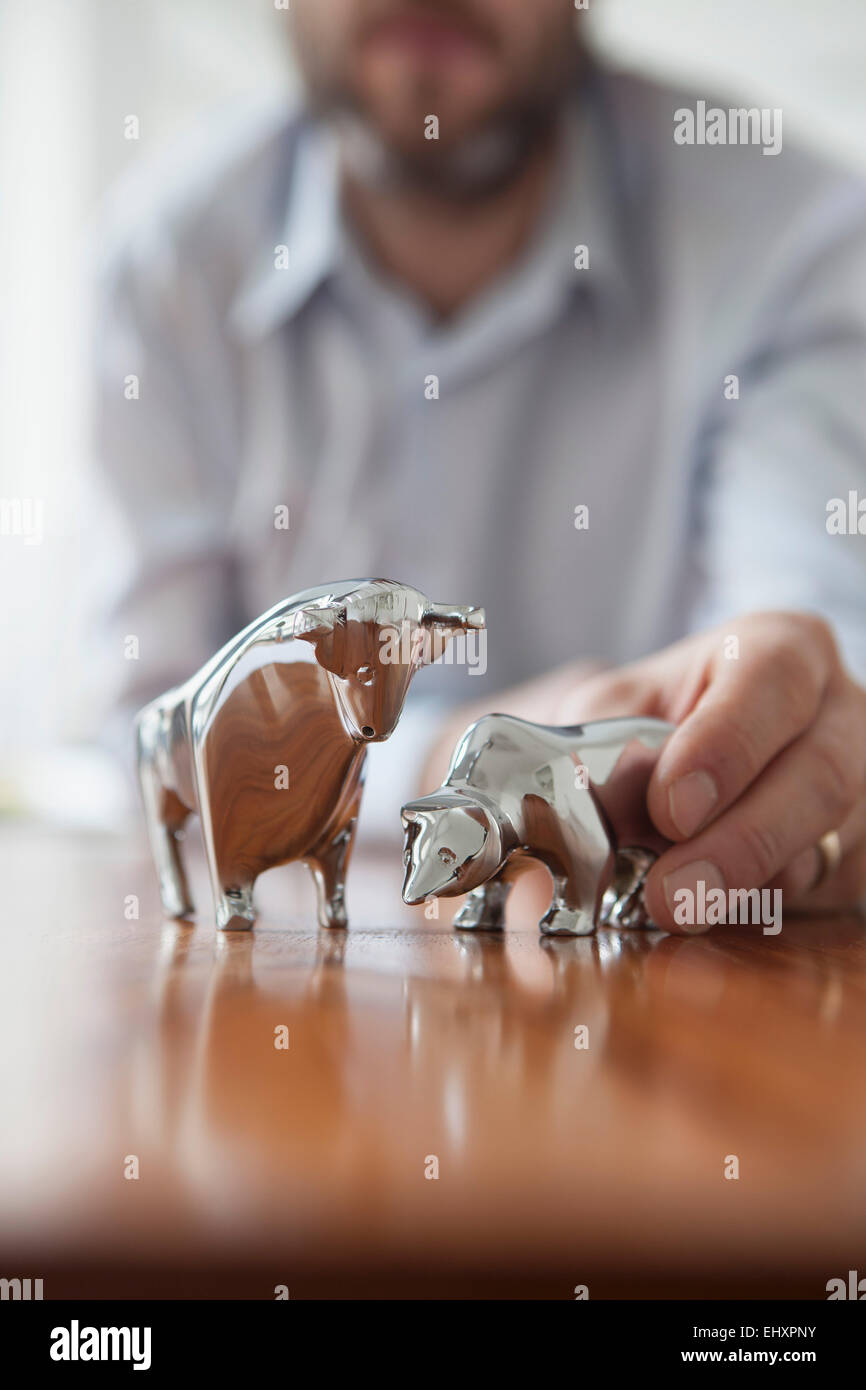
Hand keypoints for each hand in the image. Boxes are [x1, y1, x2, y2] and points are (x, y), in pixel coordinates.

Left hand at [554, 613, 865, 931]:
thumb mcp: (620, 707)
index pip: (773, 681)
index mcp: (784, 650)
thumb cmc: (660, 720)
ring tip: (679, 908)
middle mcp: (841, 711)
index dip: (725, 745)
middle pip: (821, 774)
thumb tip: (591, 805)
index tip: (671, 806)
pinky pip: (828, 887)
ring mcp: (863, 786)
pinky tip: (713, 910)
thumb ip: (603, 742)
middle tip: (671, 890)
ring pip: (831, 840)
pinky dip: (765, 905)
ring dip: (751, 884)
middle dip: (741, 841)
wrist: (690, 758)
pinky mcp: (858, 854)